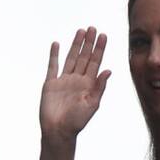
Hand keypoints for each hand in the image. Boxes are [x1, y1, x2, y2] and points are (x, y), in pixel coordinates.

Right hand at [40, 27, 110, 141]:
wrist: (58, 132)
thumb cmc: (77, 122)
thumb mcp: (92, 105)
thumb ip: (99, 87)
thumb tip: (108, 70)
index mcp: (89, 84)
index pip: (95, 62)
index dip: (99, 49)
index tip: (103, 35)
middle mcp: (77, 80)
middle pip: (84, 57)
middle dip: (88, 43)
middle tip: (93, 28)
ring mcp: (64, 80)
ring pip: (71, 58)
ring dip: (75, 45)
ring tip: (80, 31)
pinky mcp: (50, 84)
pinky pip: (53, 66)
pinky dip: (54, 55)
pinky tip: (56, 44)